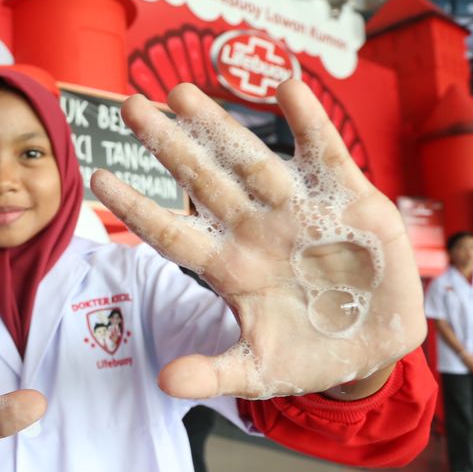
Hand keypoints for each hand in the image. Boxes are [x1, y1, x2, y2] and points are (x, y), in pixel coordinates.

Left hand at [91, 80, 426, 399]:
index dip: (135, 208)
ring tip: (181, 93)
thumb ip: (212, 373)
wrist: (376, 350)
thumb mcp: (259, 371)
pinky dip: (309, 123)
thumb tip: (164, 383)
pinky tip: (287, 89)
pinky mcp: (347, 200)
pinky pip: (324, 155)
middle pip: (200, 180)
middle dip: (167, 144)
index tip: (97, 179)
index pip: (170, 231)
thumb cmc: (308, 354)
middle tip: (129, 106)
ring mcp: (296, 210)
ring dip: (218, 125)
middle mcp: (254, 229)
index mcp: (228, 267)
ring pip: (249, 159)